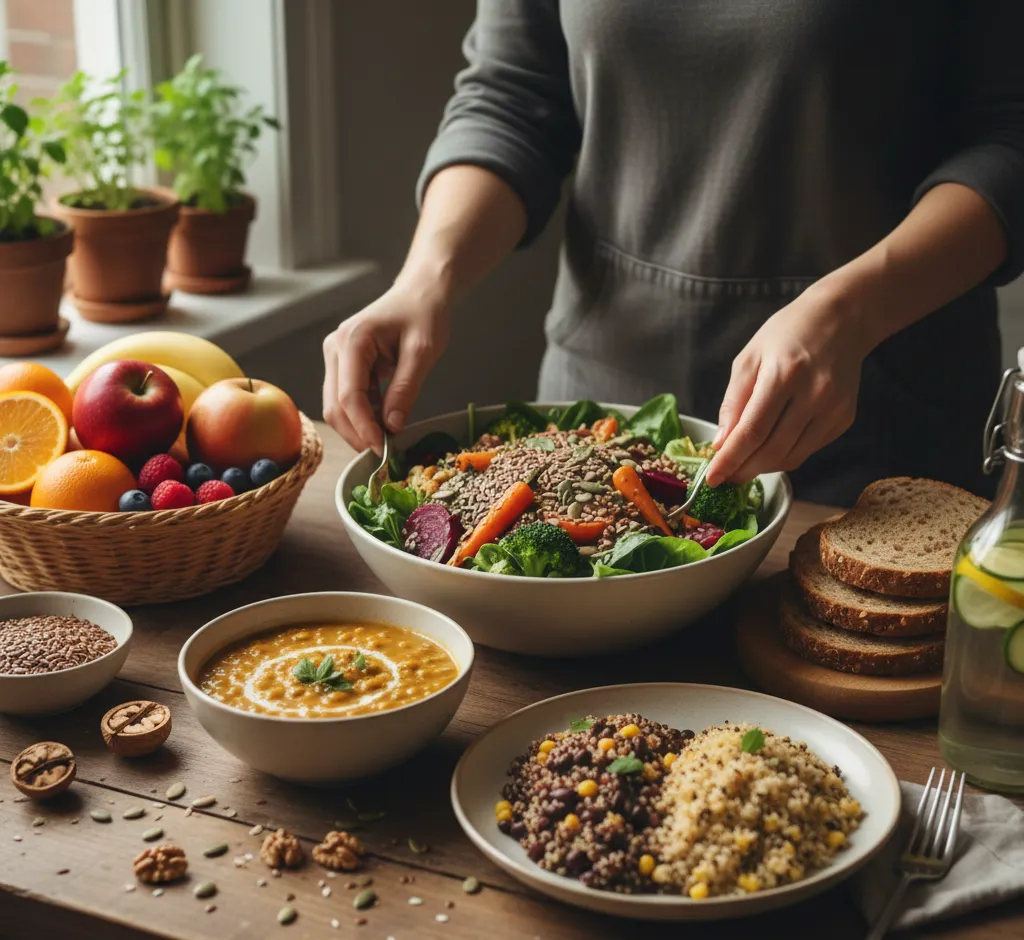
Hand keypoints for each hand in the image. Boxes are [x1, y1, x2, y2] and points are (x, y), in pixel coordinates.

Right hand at [322, 283, 450, 452]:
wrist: (420, 293)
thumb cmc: (424, 314)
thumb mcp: (422, 352)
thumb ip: (405, 389)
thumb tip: (392, 426)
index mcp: (352, 340)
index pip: (348, 396)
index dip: (363, 427)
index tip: (382, 449)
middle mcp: (335, 348)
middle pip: (335, 405)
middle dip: (357, 433)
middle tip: (383, 454)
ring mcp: (337, 356)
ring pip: (338, 405)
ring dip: (360, 426)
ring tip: (387, 441)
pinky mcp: (345, 365)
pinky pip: (349, 398)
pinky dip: (365, 415)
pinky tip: (384, 424)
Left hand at [705, 284, 868, 485]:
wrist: (840, 320)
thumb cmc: (786, 334)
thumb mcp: (749, 359)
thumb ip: (733, 402)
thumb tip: (721, 443)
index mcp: (784, 375)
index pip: (751, 431)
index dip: (730, 460)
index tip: (712, 478)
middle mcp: (814, 395)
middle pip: (772, 450)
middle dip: (743, 469)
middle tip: (725, 476)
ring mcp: (833, 409)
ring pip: (791, 457)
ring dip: (763, 467)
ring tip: (744, 464)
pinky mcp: (844, 419)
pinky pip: (808, 450)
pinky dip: (785, 456)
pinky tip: (771, 448)